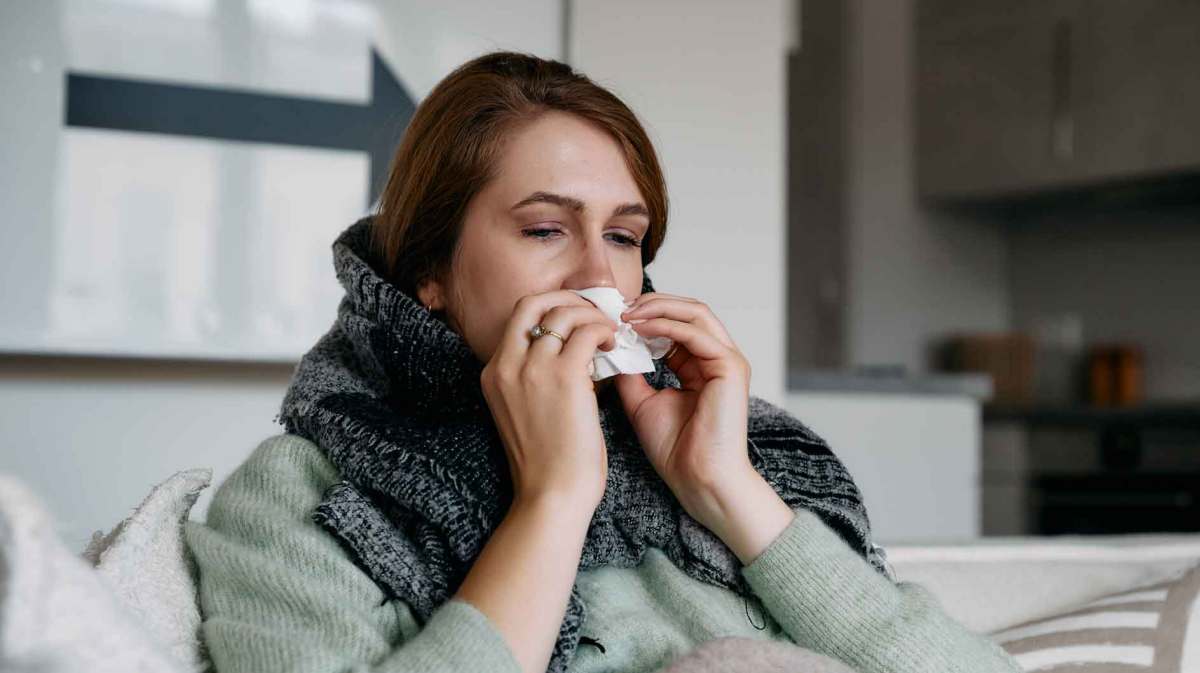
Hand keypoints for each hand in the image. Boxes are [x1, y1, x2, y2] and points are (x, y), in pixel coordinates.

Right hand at [481, 291, 617, 512]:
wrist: (550, 496)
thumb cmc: (548, 464)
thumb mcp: (525, 413)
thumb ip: (538, 380)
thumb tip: (574, 353)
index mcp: (494, 374)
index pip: (519, 318)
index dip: (550, 308)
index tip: (575, 316)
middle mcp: (507, 365)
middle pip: (534, 303)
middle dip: (568, 299)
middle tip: (594, 313)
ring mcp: (533, 368)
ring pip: (564, 313)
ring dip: (592, 316)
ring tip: (610, 335)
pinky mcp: (564, 377)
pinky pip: (588, 332)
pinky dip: (605, 332)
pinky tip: (614, 347)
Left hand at [611, 295, 751, 511]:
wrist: (698, 479)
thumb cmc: (676, 450)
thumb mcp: (641, 402)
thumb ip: (631, 372)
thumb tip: (611, 347)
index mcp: (699, 365)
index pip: (676, 323)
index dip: (645, 315)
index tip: (612, 315)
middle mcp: (717, 358)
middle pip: (688, 310)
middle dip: (652, 303)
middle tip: (618, 306)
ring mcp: (727, 360)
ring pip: (695, 312)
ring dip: (658, 307)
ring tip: (627, 313)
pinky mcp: (730, 367)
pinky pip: (695, 333)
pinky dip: (665, 325)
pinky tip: (639, 328)